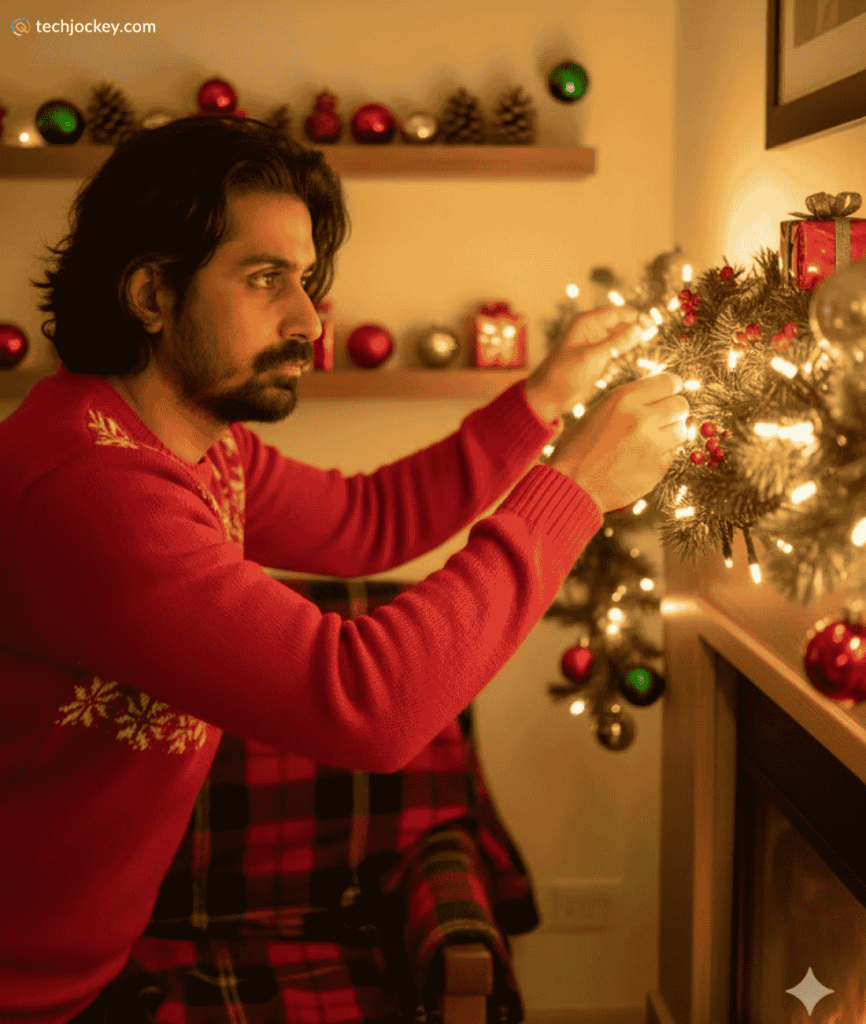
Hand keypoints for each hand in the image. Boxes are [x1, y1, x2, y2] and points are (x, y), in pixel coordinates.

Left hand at [523, 305, 647, 424]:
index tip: (653, 327)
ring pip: (622, 338)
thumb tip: (641, 329)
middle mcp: (592, 330)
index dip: (637, 318)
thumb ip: (618, 343)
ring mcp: (596, 345)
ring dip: (634, 343)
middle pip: (623, 324)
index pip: (618, 313)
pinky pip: (618, 351)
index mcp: (587, 322)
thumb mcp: (592, 357)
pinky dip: (627, 354)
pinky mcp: (599, 359)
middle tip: (654, 340)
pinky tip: (634, 359)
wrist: (549, 397)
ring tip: (648, 349)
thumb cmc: (564, 374)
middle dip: (638, 331)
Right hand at [547, 372, 689, 513]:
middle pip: (681, 405)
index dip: (669, 388)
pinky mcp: (658, 468)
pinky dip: (661, 454)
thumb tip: (662, 396)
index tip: (666, 395)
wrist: (573, 484)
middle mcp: (642, 418)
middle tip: (660, 419)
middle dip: (673, 411)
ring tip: (650, 440)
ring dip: (670, 433)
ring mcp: (653, 445)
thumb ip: (631, 401)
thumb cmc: (580, 447)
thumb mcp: (600, 411)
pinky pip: (672, 453)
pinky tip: (640, 458)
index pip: (669, 382)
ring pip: (682, 430)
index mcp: (624, 399)